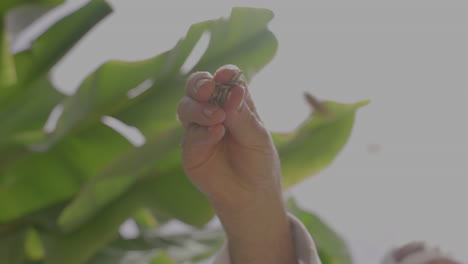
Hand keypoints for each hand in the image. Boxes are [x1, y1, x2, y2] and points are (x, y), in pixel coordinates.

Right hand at [178, 64, 280, 207]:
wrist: (251, 196)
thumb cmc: (258, 162)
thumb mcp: (258, 137)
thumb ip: (243, 116)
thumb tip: (233, 91)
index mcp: (233, 103)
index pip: (225, 80)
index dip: (225, 74)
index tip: (226, 74)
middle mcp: (213, 111)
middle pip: (198, 87)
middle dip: (200, 84)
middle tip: (209, 88)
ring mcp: (199, 129)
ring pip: (186, 107)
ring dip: (200, 108)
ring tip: (217, 117)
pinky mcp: (190, 150)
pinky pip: (190, 136)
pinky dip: (202, 133)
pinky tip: (216, 134)